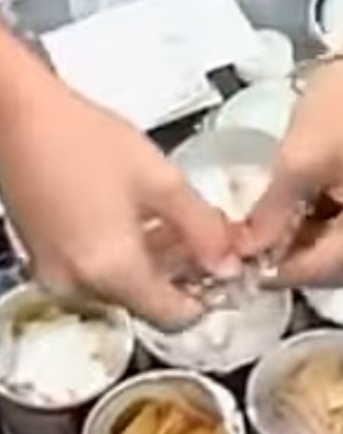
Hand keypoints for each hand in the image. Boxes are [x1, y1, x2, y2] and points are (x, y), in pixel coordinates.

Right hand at [0, 85, 235, 329]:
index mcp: (111, 271)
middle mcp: (77, 283)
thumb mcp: (162, 182)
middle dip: (183, 271)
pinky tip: (141, 215)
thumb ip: (203, 229)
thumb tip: (230, 264)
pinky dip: (125, 252)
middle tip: (208, 233)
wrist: (17, 115)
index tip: (224, 270)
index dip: (208, 297)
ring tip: (178, 216)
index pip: (172, 317)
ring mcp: (55, 272)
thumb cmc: (82, 140)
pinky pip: (97, 268)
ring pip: (124, 284)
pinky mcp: (44, 256)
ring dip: (156, 260)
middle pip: (148, 299)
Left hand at [242, 58, 342, 285]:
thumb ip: (272, 214)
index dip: (280, 273)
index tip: (241, 267)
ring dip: (327, 247)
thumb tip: (245, 251)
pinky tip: (322, 209)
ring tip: (286, 225)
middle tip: (259, 247)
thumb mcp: (300, 157)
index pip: (326, 270)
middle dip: (304, 261)